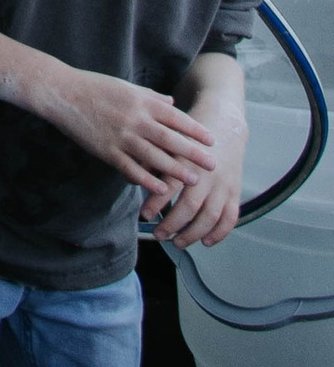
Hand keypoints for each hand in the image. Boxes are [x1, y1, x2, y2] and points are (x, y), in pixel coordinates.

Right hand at [39, 65, 217, 206]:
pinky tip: (161, 189)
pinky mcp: (107, 151)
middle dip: (193, 153)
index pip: (175, 117)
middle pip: (170, 138)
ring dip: (175, 169)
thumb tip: (173, 103)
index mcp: (140, 100)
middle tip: (212, 164)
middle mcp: (134, 118)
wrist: (62, 93)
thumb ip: (151, 96)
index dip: (195, 130)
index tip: (212, 141)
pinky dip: (148, 180)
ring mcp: (121, 136)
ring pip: (154, 156)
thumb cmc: (94, 86)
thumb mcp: (125, 86)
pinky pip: (132, 168)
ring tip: (193, 180)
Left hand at [148, 98, 246, 247]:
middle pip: (190, 206)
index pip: (170, 184)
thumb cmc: (189, 134)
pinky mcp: (235, 191)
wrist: (226, 124)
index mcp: (187, 158)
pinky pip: (230, 217)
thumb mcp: (169, 138)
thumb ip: (152, 157)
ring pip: (210, 216)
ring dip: (193, 234)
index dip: (156, 201)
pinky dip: (220, 233)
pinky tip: (207, 242)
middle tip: (158, 235)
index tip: (145, 214)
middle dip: (173, 224)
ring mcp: (223, 184)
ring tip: (178, 242)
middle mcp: (207, 173)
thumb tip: (131, 174)